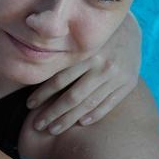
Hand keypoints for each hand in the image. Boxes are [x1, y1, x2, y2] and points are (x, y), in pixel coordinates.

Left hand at [26, 15, 139, 133]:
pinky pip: (109, 104)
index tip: (29, 106)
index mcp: (86, 53)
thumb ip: (61, 57)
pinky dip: (94, 115)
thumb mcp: (77, 42)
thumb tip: (32, 74)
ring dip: (69, 120)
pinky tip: (80, 124)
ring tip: (53, 129)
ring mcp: (117, 75)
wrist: (129, 28)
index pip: (59, 79)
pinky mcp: (128, 82)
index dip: (42, 95)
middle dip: (53, 113)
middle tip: (38, 125)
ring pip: (89, 104)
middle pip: (73, 97)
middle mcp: (102, 65)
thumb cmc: (92, 38)